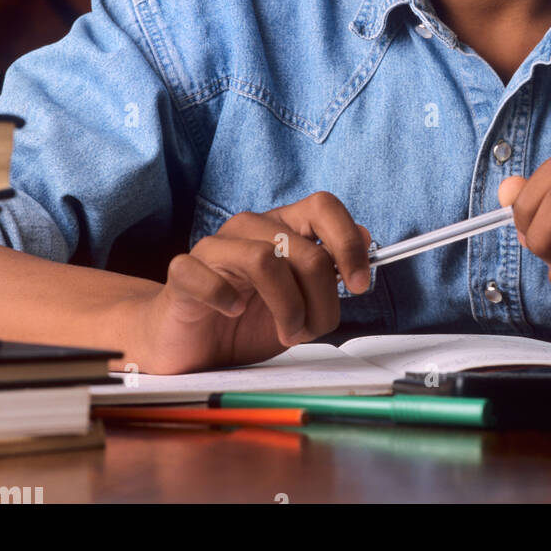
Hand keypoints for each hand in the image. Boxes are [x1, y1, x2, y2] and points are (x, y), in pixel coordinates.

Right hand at [131, 191, 372, 372]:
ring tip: (285, 333)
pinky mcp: (182, 272)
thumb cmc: (244, 320)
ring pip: (264, 259)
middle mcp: (250, 228)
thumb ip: (330, 270)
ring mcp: (214, 247)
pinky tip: (231, 313)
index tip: (358, 285)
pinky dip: (224, 297)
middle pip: (304, 249)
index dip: (348, 243)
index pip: (323, 206)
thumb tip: (367, 236)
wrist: (188, 343)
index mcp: (282, 226)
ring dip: (287, 307)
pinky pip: (206, 275)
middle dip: (321, 300)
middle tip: (311, 329)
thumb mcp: (300, 302)